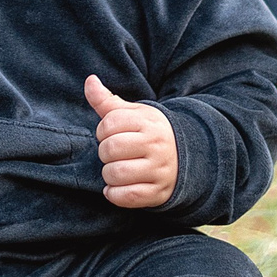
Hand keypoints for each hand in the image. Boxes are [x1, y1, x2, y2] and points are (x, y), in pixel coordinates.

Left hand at [85, 75, 176, 208]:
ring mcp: (158, 170)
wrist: (187, 157)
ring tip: (115, 170)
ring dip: (108, 174)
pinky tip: (116, 187)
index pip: (109, 123)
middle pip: (110, 149)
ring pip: (116, 173)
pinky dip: (114, 194)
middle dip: (104, 153)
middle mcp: (156, 145)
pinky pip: (127, 197)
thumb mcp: (134, 114)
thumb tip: (89, 80)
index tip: (110, 135)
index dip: (102, 131)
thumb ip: (107, 100)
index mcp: (148, 122)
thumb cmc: (150, 133)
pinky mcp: (158, 192)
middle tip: (113, 154)